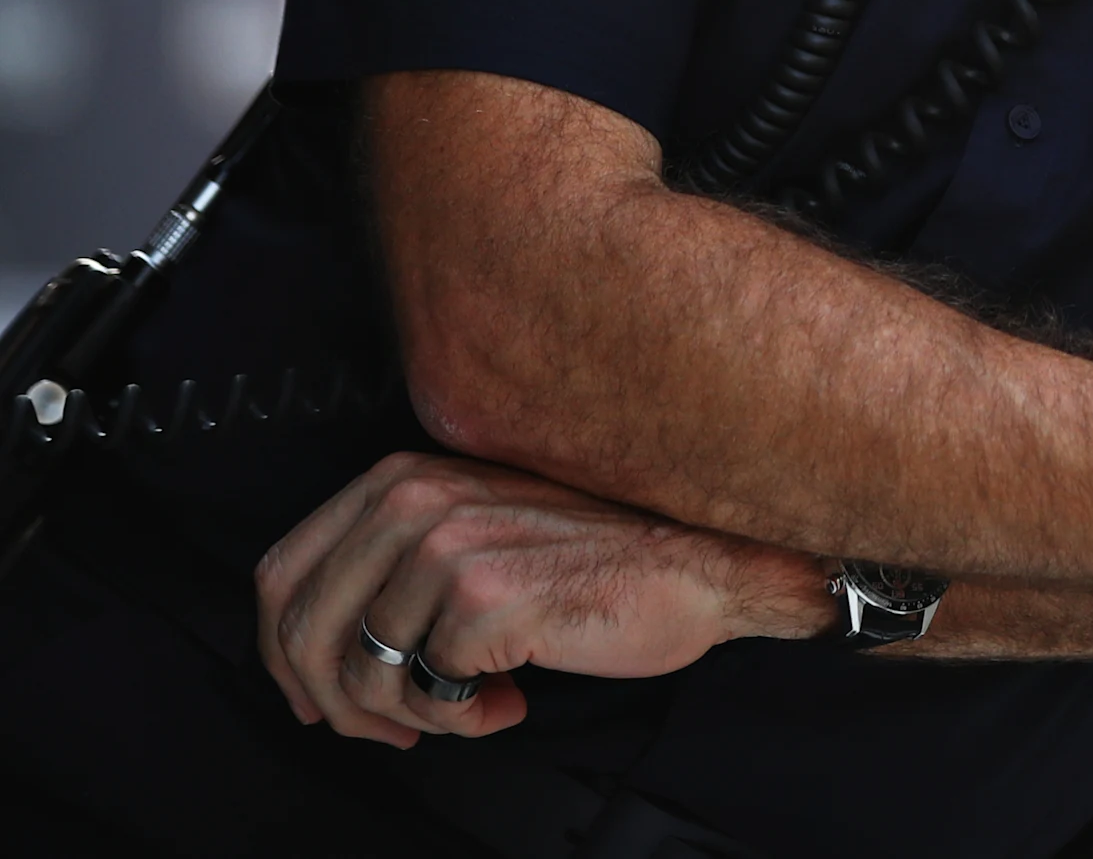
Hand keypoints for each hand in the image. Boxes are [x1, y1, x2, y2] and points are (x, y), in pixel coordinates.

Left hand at [256, 451, 831, 747]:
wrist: (697, 563)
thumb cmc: (596, 558)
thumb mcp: (478, 528)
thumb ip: (397, 561)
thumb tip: (318, 656)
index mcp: (403, 478)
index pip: (282, 574)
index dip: (285, 654)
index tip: (320, 697)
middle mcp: (415, 501)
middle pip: (303, 632)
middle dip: (339, 702)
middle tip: (394, 728)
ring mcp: (448, 549)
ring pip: (365, 675)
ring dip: (415, 715)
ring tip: (475, 702)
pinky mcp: (485, 600)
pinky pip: (428, 696)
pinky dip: (465, 718)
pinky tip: (511, 697)